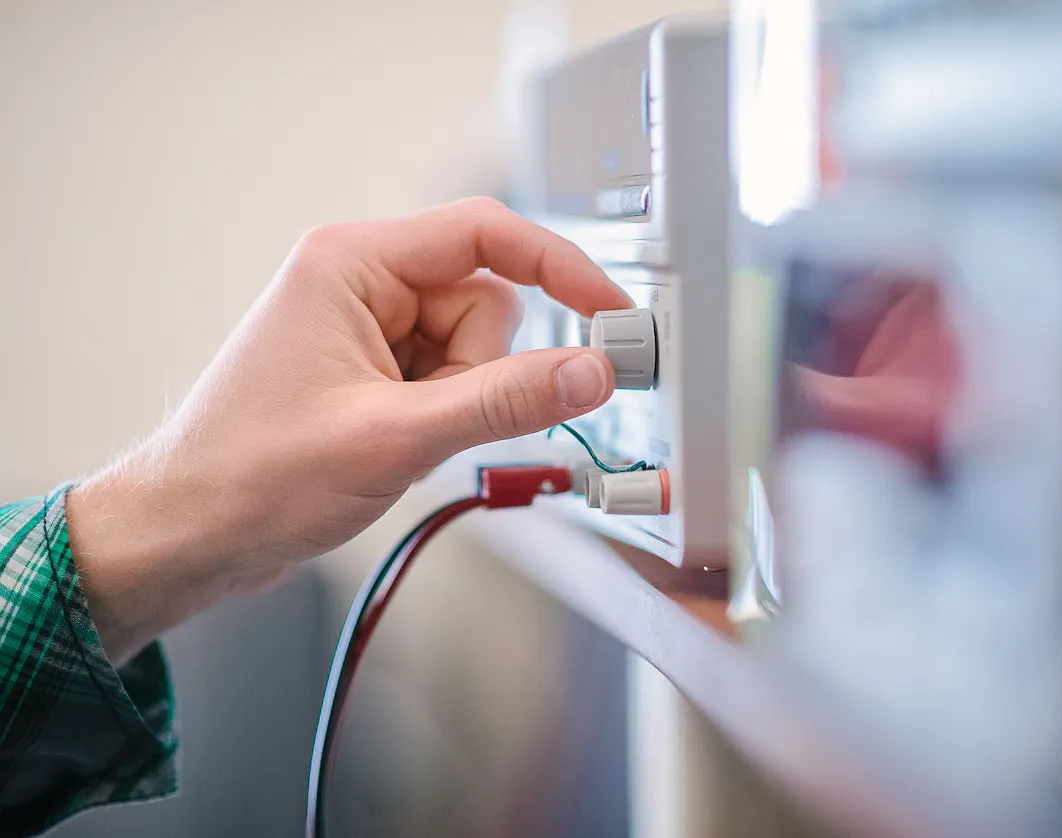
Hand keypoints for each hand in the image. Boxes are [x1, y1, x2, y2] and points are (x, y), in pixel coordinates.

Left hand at [67, 198, 629, 661]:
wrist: (189, 535)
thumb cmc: (251, 476)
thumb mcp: (393, 437)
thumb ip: (504, 400)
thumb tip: (590, 371)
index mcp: (352, 262)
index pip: (486, 235)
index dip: (560, 268)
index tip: (611, 310)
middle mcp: (361, 282)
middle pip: (485, 304)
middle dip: (476, 372)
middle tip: (425, 422)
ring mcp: (366, 327)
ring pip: (472, 349)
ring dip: (456, 403)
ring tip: (395, 440)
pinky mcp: (371, 369)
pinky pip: (448, 380)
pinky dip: (440, 419)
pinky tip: (389, 448)